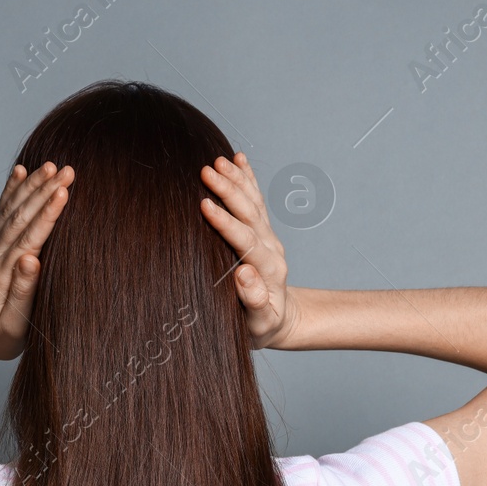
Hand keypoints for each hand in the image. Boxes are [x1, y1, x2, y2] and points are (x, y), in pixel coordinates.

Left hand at [0, 160, 73, 362]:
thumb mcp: (12, 325)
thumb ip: (22, 293)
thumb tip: (31, 260)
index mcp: (3, 275)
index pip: (29, 238)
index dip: (47, 215)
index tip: (63, 193)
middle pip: (22, 217)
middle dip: (45, 191)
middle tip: (67, 170)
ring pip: (13, 210)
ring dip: (32, 185)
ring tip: (51, 165)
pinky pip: (2, 212)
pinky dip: (11, 190)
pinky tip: (21, 172)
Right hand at [199, 153, 298, 349]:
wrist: (282, 320)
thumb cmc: (263, 326)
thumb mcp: (259, 324)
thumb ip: (254, 302)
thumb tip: (244, 274)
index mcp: (268, 270)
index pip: (245, 241)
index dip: (225, 223)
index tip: (204, 205)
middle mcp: (271, 249)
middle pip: (250, 214)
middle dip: (228, 191)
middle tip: (206, 171)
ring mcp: (268, 237)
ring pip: (254, 202)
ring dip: (237, 179)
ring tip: (219, 160)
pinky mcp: (263, 232)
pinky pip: (256, 201)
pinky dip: (248, 179)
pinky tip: (239, 159)